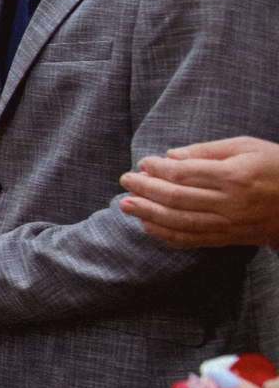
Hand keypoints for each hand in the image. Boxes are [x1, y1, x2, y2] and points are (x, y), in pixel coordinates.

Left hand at [118, 138, 278, 247]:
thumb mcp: (247, 147)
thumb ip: (207, 151)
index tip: (142, 163)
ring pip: (181, 223)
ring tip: (126, 206)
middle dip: (145, 190)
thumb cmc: (276, 166)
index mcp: (234, 176)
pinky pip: (195, 241)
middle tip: (124, 181)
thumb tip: (171, 156)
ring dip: (149, 215)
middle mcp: (230, 203)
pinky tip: (150, 227)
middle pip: (177, 199)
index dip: (158, 169)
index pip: (184, 174)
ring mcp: (230, 224)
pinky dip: (169, 235)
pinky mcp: (232, 239)